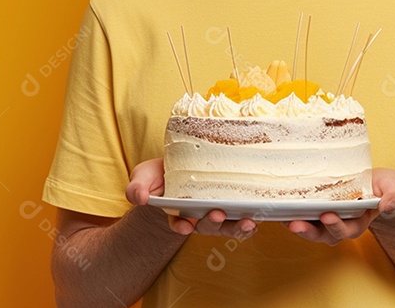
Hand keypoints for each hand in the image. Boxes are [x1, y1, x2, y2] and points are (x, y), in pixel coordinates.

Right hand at [126, 158, 258, 238]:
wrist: (175, 169)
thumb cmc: (157, 176)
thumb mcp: (142, 178)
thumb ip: (137, 189)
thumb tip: (139, 198)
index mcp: (176, 213)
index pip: (178, 224)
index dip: (180, 226)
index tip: (184, 226)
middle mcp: (196, 217)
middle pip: (206, 226)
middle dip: (212, 224)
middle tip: (217, 215)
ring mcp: (213, 211)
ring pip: (226, 225)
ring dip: (236, 227)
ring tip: (247, 222)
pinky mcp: (229, 204)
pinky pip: (240, 217)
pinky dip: (248, 221)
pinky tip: (257, 219)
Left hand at [286, 168, 394, 244]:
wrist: (375, 185)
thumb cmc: (384, 188)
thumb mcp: (393, 187)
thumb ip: (393, 196)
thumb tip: (387, 204)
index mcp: (358, 222)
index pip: (346, 229)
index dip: (336, 225)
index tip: (328, 215)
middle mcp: (340, 225)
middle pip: (323, 234)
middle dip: (310, 231)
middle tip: (297, 224)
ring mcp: (325, 219)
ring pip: (309, 228)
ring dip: (296, 225)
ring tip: (282, 219)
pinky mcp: (314, 210)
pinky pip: (301, 216)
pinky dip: (289, 214)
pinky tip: (277, 209)